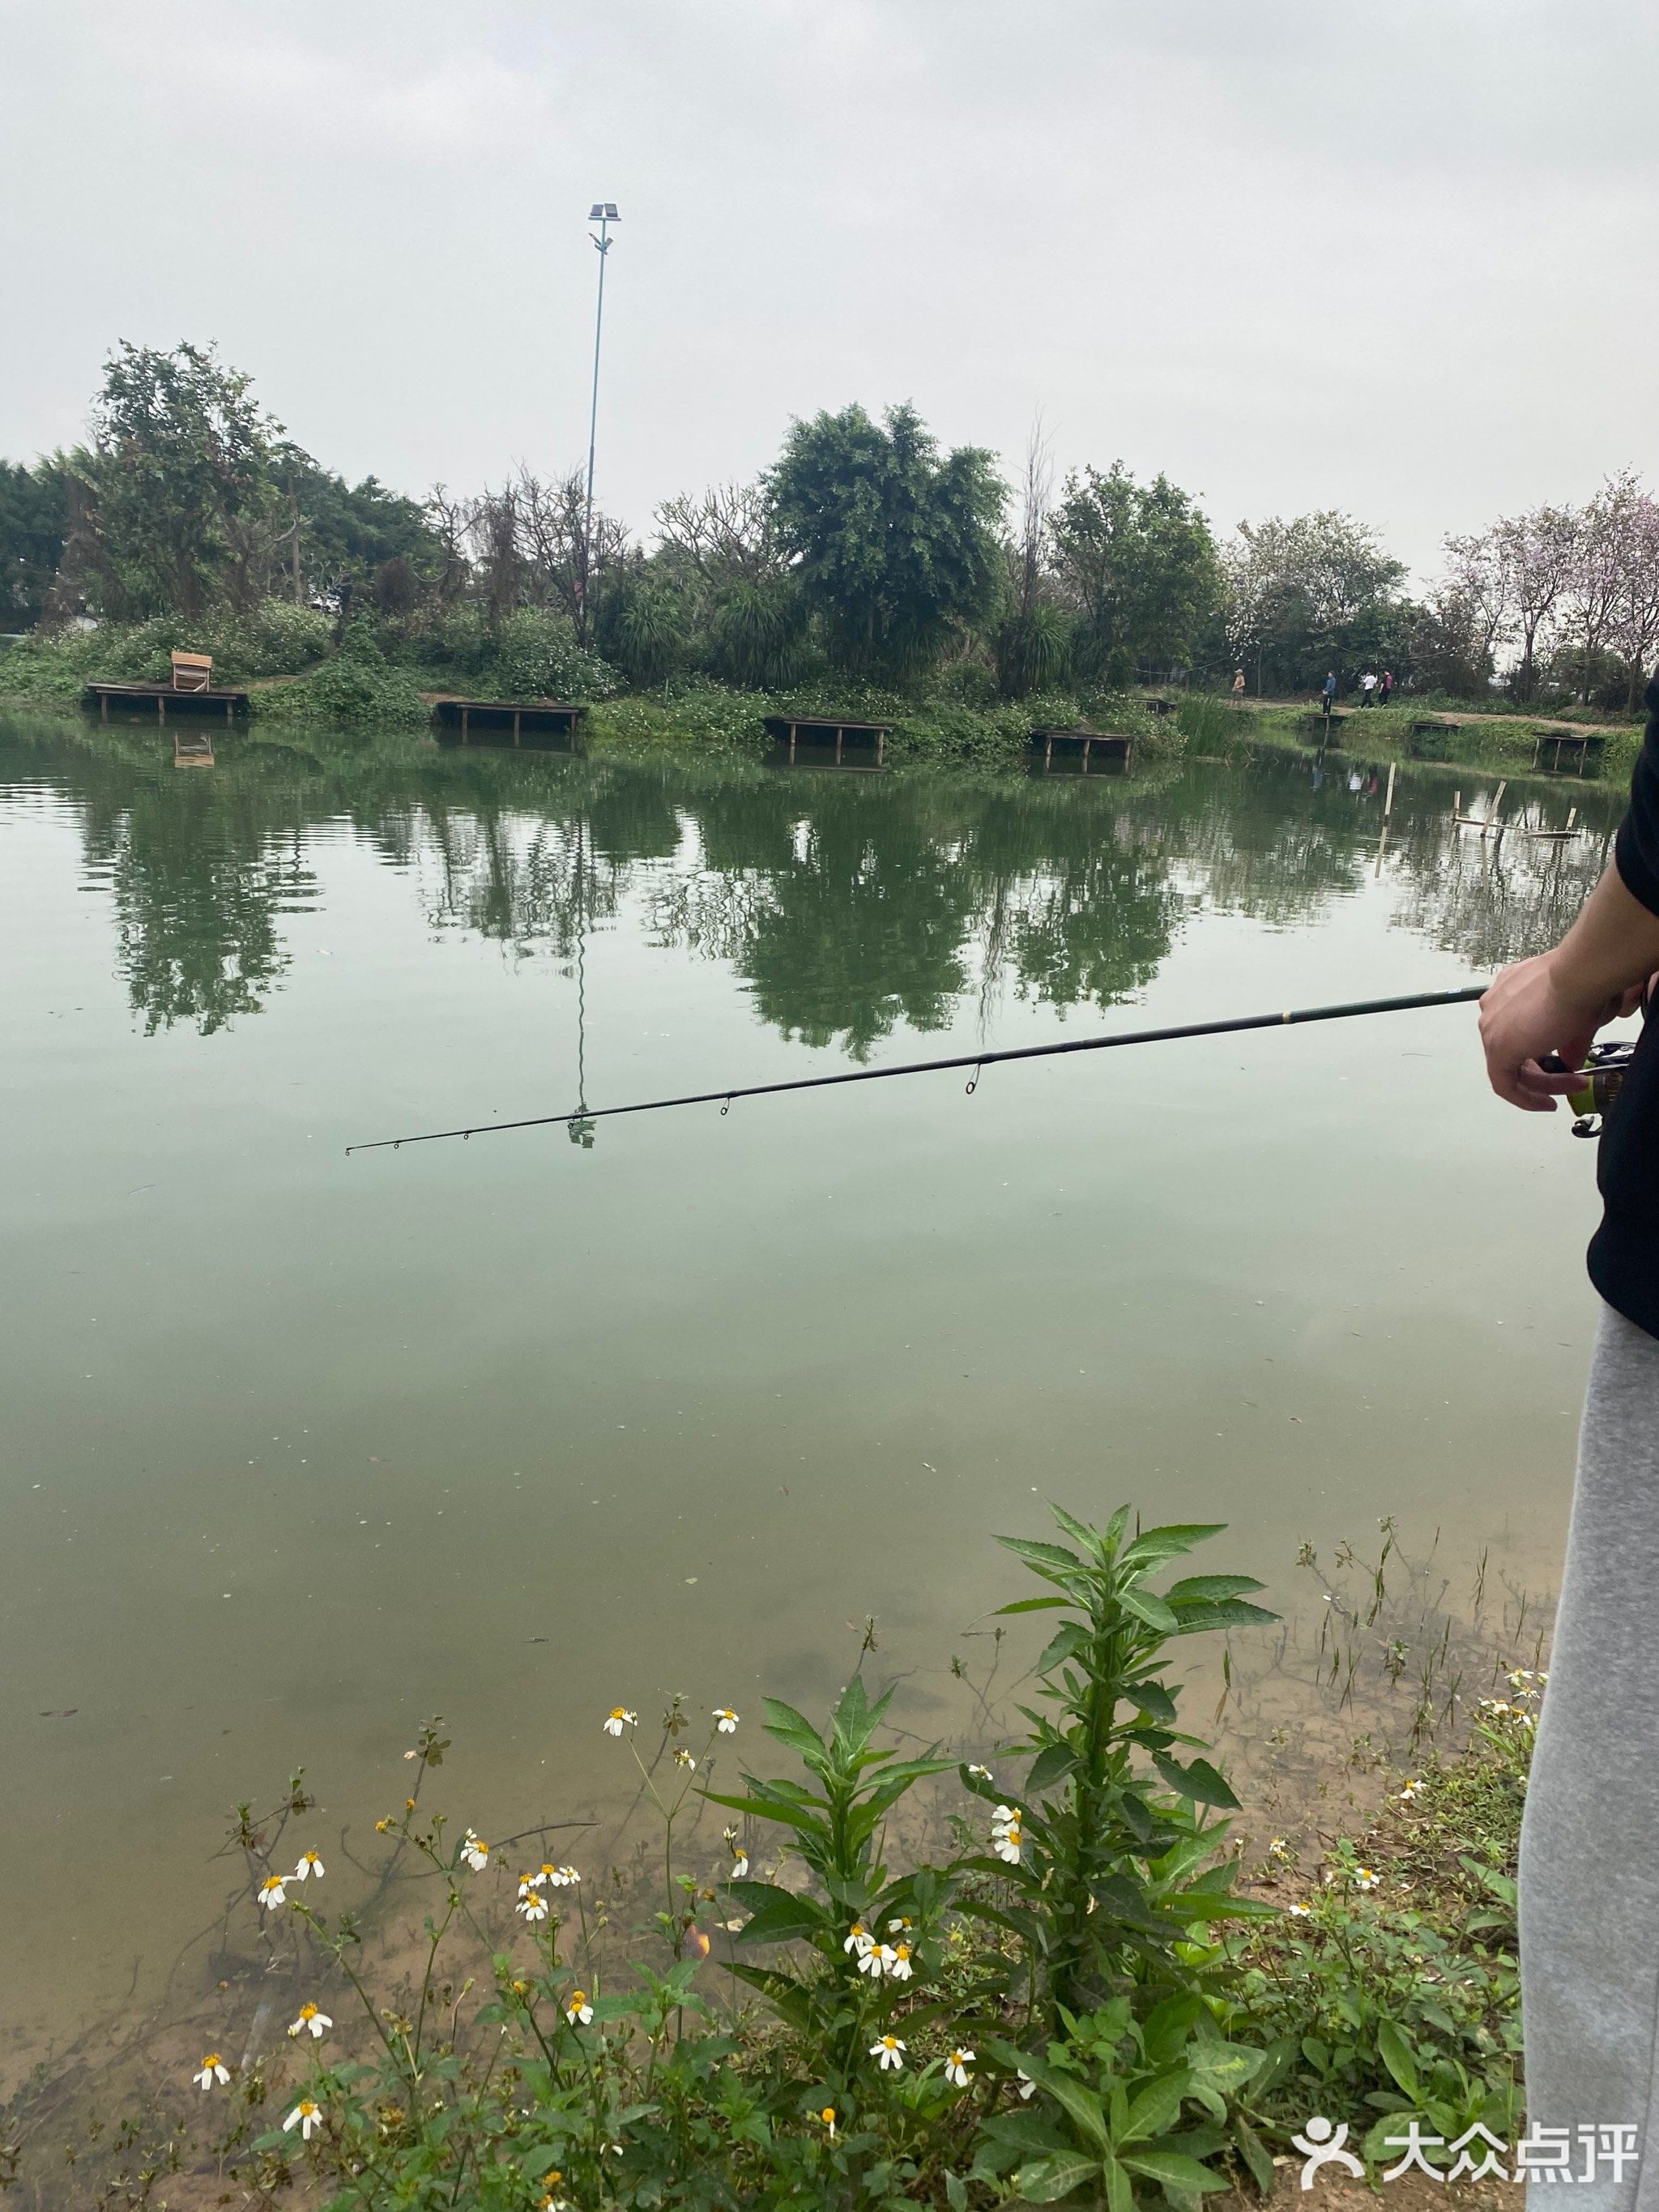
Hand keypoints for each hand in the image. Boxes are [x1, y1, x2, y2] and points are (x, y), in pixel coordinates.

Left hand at [1478, 955, 1626, 1111]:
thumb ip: (1570, 1042)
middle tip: (1577, 1080)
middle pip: (1515, 1051)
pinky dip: (1525, 1098)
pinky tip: (1547, 1104)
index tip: (1564, 1063)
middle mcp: (1494, 1006)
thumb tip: (1572, 1062)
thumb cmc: (1583, 983)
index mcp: (1509, 991)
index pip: (1520, 1031)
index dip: (1542, 1053)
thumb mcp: (1578, 1014)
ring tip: (1577, 1086)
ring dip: (1546, 1084)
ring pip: (1512, 1068)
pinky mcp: (1497, 1047)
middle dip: (1547, 1071)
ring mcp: (1492, 1025)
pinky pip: (1504, 1083)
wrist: (1578, 977)